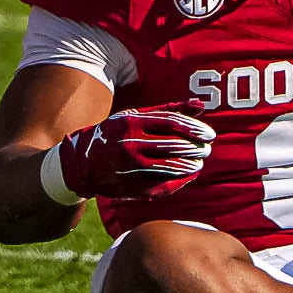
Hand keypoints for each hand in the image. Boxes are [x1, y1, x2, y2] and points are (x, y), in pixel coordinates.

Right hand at [54, 108, 216, 198]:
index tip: (210, 134)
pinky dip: (183, 179)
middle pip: (176, 146)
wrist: (82, 163)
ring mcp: (132, 167)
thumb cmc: (115, 134)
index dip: (196, 129)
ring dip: (193, 164)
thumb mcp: (135, 117)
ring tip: (198, 160)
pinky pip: (168, 184)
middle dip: (198, 148)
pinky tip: (188, 173)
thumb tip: (202, 105)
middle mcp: (130, 144)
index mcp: (130, 123)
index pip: (172, 123)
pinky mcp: (135, 187)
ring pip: (175, 167)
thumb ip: (168, 110)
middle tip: (206, 148)